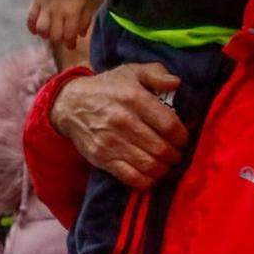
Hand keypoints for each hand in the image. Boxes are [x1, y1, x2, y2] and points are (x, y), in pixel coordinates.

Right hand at [27, 0, 96, 49]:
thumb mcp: (88, 2)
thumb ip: (85, 19)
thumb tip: (81, 35)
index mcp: (72, 12)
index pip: (69, 35)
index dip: (70, 43)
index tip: (71, 46)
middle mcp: (57, 12)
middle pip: (55, 35)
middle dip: (58, 40)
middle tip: (61, 38)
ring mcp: (45, 8)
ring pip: (41, 29)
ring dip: (45, 35)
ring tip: (49, 34)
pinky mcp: (35, 2)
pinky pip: (30, 18)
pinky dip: (32, 27)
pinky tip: (36, 30)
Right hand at [49, 62, 188, 188]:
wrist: (70, 104)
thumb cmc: (107, 88)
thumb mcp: (131, 72)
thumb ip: (156, 73)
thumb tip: (176, 82)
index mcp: (134, 99)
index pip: (169, 125)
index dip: (182, 136)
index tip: (183, 138)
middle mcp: (124, 122)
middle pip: (161, 148)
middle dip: (175, 154)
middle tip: (176, 153)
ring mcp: (112, 143)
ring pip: (149, 165)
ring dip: (164, 168)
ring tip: (166, 163)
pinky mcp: (103, 159)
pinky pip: (131, 177)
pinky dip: (147, 181)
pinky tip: (151, 175)